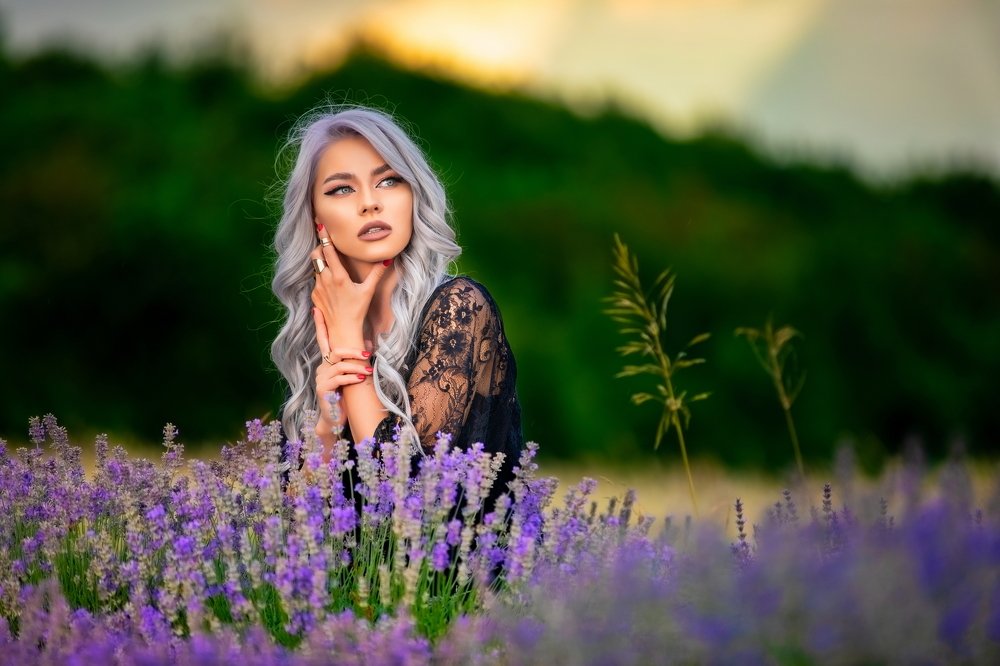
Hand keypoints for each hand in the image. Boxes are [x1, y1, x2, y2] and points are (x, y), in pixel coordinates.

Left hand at [310, 227, 390, 344]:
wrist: (343, 330)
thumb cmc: (357, 310)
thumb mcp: (368, 291)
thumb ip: (377, 274)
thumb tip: (387, 260)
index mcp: (339, 276)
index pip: (328, 250)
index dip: (324, 236)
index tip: (321, 224)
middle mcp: (325, 280)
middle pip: (316, 255)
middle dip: (320, 246)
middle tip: (326, 243)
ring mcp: (318, 287)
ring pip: (315, 267)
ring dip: (321, 262)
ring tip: (330, 263)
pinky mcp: (314, 295)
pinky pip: (315, 280)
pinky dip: (321, 276)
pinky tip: (330, 283)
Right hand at [312, 306, 372, 436]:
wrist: (335, 419)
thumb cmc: (346, 395)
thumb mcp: (353, 376)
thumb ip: (357, 360)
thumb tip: (369, 343)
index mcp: (328, 362)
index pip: (323, 340)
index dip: (319, 325)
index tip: (316, 309)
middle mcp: (322, 368)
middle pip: (335, 351)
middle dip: (352, 350)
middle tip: (367, 353)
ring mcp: (321, 378)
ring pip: (338, 365)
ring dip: (356, 366)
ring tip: (368, 370)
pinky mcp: (322, 389)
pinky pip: (338, 379)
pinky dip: (351, 377)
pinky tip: (360, 379)